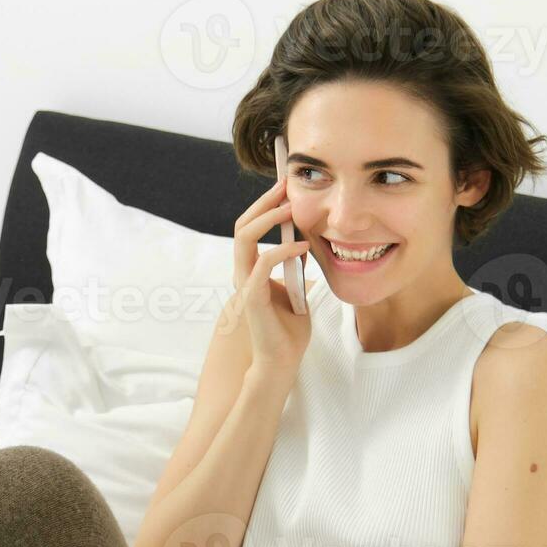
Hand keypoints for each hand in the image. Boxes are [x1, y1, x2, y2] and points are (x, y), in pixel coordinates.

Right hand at [221, 181, 312, 376]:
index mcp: (251, 270)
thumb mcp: (297, 290)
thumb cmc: (289, 330)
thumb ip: (294, 268)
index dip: (266, 206)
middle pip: (242, 225)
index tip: (287, 188)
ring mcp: (245, 283)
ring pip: (244, 237)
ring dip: (268, 217)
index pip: (250, 228)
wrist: (282, 361)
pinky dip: (283, 250)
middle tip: (286, 185)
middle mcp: (243, 273)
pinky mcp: (253, 297)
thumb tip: (301, 244)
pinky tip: (304, 246)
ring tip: (291, 207)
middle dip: (264, 202)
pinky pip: (263, 263)